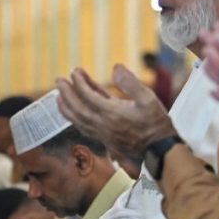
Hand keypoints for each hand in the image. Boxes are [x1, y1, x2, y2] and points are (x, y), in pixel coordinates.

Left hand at [55, 65, 177, 161]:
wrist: (159, 150)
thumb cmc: (156, 124)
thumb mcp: (148, 98)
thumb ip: (130, 83)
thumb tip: (116, 68)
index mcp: (113, 113)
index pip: (88, 96)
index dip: (79, 83)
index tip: (75, 72)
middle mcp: (104, 125)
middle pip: (78, 109)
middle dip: (67, 94)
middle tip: (58, 81)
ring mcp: (103, 134)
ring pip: (78, 120)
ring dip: (66, 108)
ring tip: (58, 97)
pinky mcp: (105, 140)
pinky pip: (84, 128)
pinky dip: (75, 119)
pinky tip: (73, 114)